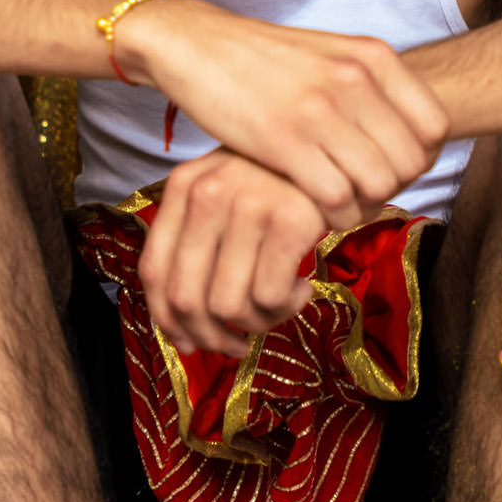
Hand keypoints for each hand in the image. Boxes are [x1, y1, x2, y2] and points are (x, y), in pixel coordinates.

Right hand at [112, 0, 449, 228]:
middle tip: (359, 190)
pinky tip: (311, 204)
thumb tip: (415, 141)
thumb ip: (375, 89)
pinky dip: (330, 213)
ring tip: (337, 200)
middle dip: (392, 188)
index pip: (435, 128)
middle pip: (412, 164)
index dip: (419, 159)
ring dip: (361, 204)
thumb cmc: (267, 60)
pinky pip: (336, 199)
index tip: (387, 166)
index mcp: (373, 56)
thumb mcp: (333, 55)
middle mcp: (355, 78)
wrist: (197, 45)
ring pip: (379, 185)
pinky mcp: (283, 140)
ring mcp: (320, 109)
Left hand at [140, 151, 325, 355]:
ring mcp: (247, 204)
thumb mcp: (230, 194)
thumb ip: (199, 241)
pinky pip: (270, 299)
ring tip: (280, 305)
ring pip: (228, 307)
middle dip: (212, 337)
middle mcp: (207, 191)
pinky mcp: (288, 220)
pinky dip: (287, 309)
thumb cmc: (286, 186)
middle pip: (186, 299)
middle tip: (238, 344)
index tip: (190, 344)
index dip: (167, 320)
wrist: (348, 157)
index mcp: (184, 185)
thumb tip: (181, 326)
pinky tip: (302, 289)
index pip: (153, 270)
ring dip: (257, 323)